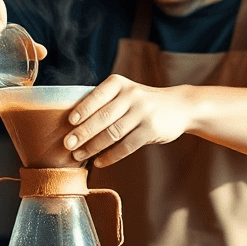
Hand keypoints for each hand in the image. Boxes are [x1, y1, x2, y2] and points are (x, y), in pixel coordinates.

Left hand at [62, 75, 194, 166]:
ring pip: (112, 133)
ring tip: (79, 155)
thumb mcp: (125, 93)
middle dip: (82, 132)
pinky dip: (110, 156)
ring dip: (93, 147)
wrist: (179, 106)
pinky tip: (99, 162)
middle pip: (102, 117)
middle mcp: (131, 95)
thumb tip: (72, 123)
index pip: (97, 96)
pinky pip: (126, 146)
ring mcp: (143, 112)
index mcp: (119, 83)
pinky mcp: (151, 130)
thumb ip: (104, 102)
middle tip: (67, 144)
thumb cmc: (142, 102)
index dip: (82, 109)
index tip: (69, 121)